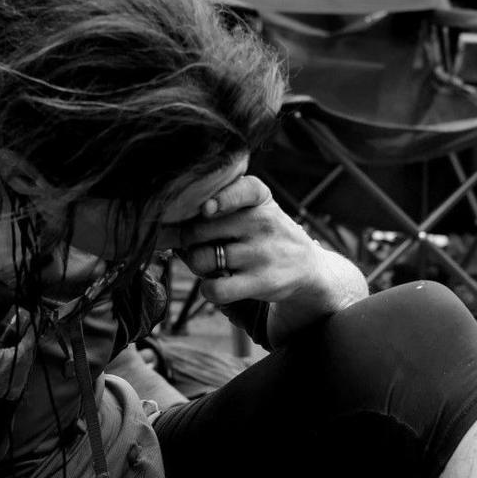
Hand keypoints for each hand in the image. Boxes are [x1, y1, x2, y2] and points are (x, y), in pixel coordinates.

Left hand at [171, 174, 331, 310]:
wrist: (307, 266)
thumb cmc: (265, 233)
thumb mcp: (256, 206)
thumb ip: (221, 202)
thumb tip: (170, 226)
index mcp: (259, 198)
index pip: (241, 188)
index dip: (220, 199)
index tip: (206, 210)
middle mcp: (262, 222)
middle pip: (199, 229)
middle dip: (188, 240)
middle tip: (198, 244)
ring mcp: (261, 253)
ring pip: (201, 259)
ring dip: (197, 265)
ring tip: (212, 263)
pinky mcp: (261, 282)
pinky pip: (214, 288)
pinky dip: (208, 288)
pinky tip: (219, 282)